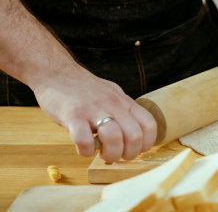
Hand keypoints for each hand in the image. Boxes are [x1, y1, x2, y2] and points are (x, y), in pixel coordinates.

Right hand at [32, 66, 156, 162]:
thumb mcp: (112, 95)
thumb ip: (123, 113)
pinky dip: (86, 151)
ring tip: (101, 154)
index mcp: (124, 102)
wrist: (56, 73)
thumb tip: (135, 136)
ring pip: (114, 138)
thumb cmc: (85, 89)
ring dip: (110, 154)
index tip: (137, 150)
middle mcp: (113, 105)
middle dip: (129, 154)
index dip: (146, 143)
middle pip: (134, 136)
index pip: (149, 124)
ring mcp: (93, 110)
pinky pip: (84, 140)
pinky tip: (84, 148)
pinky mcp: (72, 116)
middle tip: (117, 155)